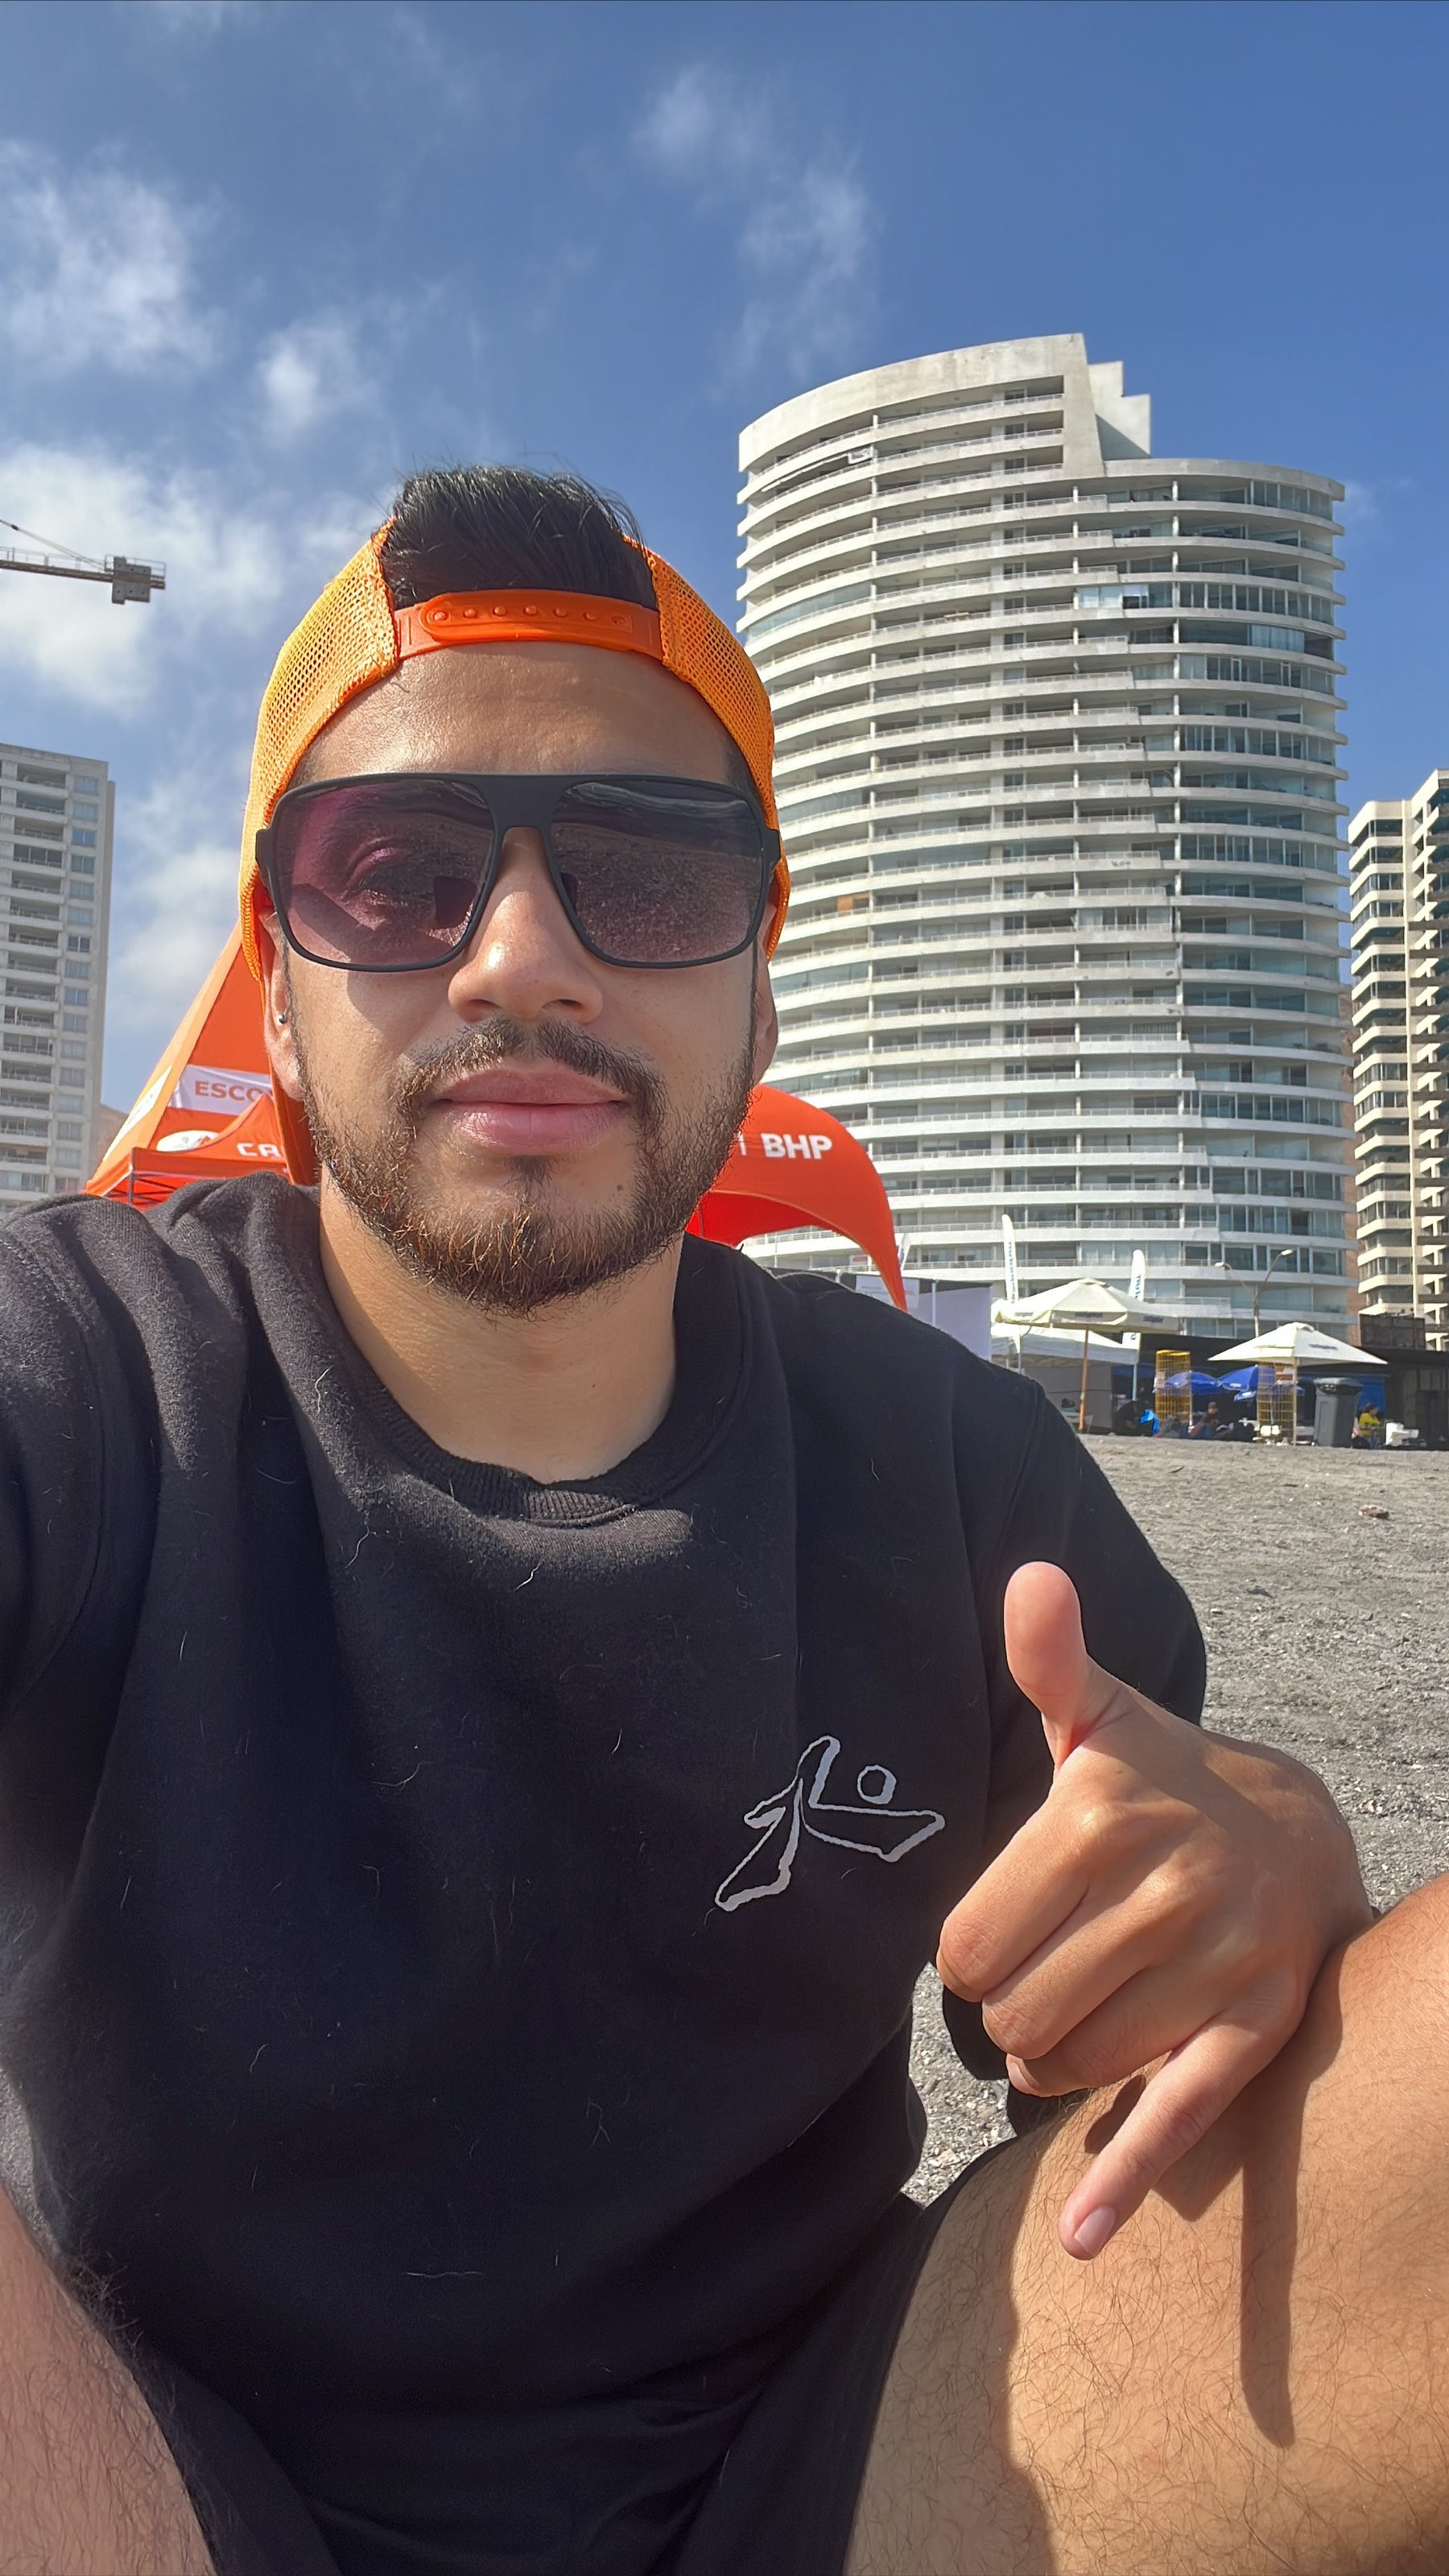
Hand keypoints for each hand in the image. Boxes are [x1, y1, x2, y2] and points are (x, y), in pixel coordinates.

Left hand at [937, 1561, 1370, 2259]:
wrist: (1298, 1832)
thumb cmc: (1161, 1782)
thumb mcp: (1101, 1719)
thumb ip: (1050, 1661)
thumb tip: (1029, 1581)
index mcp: (1097, 1814)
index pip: (967, 1948)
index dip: (973, 1956)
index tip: (1005, 1933)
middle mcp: (1161, 1888)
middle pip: (1015, 2015)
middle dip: (1015, 2012)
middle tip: (1048, 1973)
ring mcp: (1215, 1964)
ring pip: (1074, 2065)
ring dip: (1058, 2063)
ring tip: (1085, 2010)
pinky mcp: (1254, 2029)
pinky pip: (1178, 2116)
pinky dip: (1123, 2181)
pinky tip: (1080, 2236)